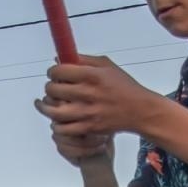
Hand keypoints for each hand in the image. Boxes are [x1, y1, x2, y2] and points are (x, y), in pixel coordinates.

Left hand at [34, 55, 157, 156]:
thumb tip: (59, 57)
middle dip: (50, 87)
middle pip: (53, 89)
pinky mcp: (89, 127)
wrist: (140, 111)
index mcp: (92, 75)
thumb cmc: (124, 87)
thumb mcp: (107, 66)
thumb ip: (83, 60)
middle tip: (54, 88)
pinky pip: (63, 128)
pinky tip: (58, 119)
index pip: (59, 71)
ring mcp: (88, 112)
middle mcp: (89, 93)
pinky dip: (57, 124)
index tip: (55, 73)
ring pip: (54, 111)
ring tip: (48, 104)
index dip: (53, 72)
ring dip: (47, 107)